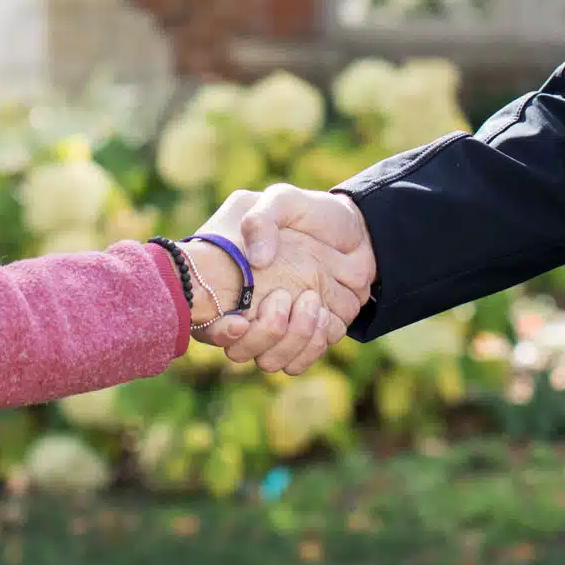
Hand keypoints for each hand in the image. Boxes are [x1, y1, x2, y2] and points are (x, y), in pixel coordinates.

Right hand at [199, 184, 375, 374]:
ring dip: (292, 338)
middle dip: (262, 334)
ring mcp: (275, 329)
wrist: (357, 233)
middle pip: (239, 350)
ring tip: (312, 304)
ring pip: (269, 361)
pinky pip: (297, 363)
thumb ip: (263, 220)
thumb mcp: (284, 201)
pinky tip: (324, 317)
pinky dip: (312, 346)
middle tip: (283, 300)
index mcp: (230, 280)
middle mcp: (246, 310)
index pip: (207, 319)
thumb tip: (258, 259)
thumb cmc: (313, 214)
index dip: (217, 329)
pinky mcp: (301, 340)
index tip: (238, 322)